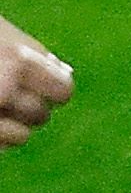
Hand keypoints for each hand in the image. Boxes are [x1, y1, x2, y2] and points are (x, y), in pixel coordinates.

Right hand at [0, 10, 66, 146]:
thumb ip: (27, 55)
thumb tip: (62, 72)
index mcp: (17, 63)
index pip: (62, 91)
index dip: (51, 90)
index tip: (40, 87)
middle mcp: (2, 92)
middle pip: (40, 115)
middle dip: (26, 109)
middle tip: (6, 97)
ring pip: (19, 137)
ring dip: (7, 127)